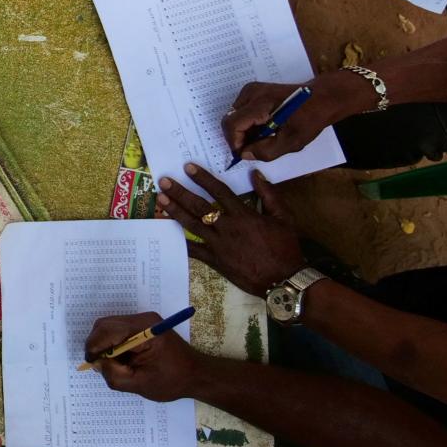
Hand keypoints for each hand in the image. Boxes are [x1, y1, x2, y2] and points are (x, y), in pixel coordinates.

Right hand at [85, 312, 205, 402]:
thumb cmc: (173, 381)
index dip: (94, 347)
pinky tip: (120, 360)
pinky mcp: (142, 327)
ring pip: (108, 327)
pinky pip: (117, 331)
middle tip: (99, 365)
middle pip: (105, 325)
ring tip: (111, 364)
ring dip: (104, 345)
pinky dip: (112, 345)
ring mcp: (142, 321)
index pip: (107, 330)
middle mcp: (142, 319)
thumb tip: (97, 364)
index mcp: (144, 329)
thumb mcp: (140, 384)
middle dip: (97, 345)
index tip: (91, 364)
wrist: (197, 375)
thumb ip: (115, 376)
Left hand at [156, 164, 302, 292]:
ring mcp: (219, 245)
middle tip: (163, 181)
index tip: (188, 168)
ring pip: (192, 224)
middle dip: (180, 192)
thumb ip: (268, 194)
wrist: (284, 279)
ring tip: (161, 199)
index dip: (203, 178)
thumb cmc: (285, 247)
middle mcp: (227, 227)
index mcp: (243, 215)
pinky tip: (167, 233)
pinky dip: (181, 242)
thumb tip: (256, 174)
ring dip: (175, 211)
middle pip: (199, 206)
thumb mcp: (283, 217)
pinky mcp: (216, 261)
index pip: (219, 191)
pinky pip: (195, 251)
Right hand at [221, 72, 358, 161]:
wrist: (322, 98)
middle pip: (230, 120)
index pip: (232, 124)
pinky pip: (240, 111)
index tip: (246, 153)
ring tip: (263, 137)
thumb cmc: (311, 118)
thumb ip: (266, 151)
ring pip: (234, 116)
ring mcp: (252, 89)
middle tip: (256, 147)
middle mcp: (252, 93)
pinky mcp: (254, 90)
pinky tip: (263, 127)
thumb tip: (244, 154)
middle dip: (239, 137)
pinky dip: (247, 123)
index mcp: (261, 103)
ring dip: (243, 131)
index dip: (235, 143)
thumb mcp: (292, 141)